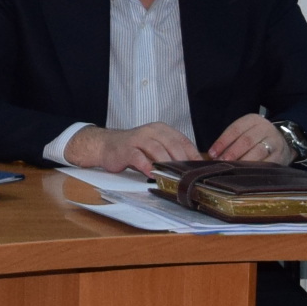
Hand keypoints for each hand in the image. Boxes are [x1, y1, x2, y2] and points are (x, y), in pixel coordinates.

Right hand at [65, 122, 204, 176]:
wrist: (106, 145)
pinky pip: (138, 157)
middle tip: (188, 175)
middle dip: (182, 161)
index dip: (193, 155)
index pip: (182, 140)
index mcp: (162, 129)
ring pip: (157, 150)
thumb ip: (170, 153)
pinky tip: (152, 175)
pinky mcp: (126, 149)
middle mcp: (151, 131)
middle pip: (172, 144)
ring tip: (173, 176)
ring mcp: (138, 139)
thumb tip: (190, 168)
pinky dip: (147, 166)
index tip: (200, 169)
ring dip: (166, 164)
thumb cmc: (134, 148)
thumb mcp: (154, 147)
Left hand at [209, 113, 291, 163]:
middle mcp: (265, 128)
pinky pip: (267, 163)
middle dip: (232, 152)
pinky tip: (246, 175)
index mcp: (253, 120)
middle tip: (221, 162)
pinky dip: (255, 169)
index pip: (235, 129)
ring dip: (243, 161)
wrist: (282, 141)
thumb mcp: (245, 132)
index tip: (212, 153)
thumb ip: (231, 141)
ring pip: (258, 151)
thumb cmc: (256, 138)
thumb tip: (213, 156)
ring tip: (232, 169)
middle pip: (246, 140)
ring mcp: (274, 142)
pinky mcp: (280, 155)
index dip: (222, 142)